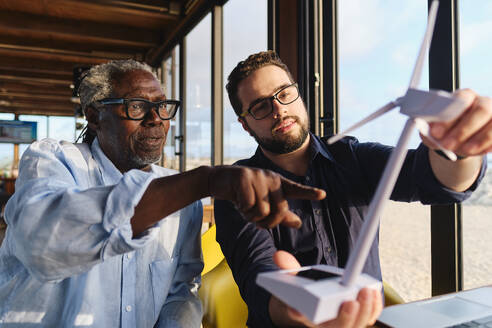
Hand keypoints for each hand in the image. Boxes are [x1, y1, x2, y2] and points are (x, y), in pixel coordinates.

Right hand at [208, 166, 325, 227]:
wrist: (219, 181)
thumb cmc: (243, 194)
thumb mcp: (262, 204)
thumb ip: (280, 214)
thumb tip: (298, 223)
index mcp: (278, 183)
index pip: (296, 189)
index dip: (309, 192)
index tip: (323, 194)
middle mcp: (270, 178)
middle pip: (279, 209)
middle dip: (267, 222)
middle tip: (254, 219)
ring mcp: (257, 176)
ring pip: (262, 211)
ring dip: (251, 216)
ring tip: (244, 206)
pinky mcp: (244, 178)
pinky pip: (248, 205)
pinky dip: (241, 209)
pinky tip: (236, 201)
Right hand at [269, 251, 381, 327]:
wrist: (313, 303)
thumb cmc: (303, 292)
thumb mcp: (291, 281)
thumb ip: (288, 268)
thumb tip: (279, 256)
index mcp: (309, 317)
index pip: (308, 319)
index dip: (303, 316)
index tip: (300, 310)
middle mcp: (328, 325)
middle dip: (347, 317)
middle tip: (352, 301)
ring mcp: (345, 322)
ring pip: (357, 325)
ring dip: (365, 311)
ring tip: (366, 291)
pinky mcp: (359, 316)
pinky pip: (370, 317)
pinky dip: (374, 307)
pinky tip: (373, 292)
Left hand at [425, 89, 491, 156]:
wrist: (457, 140)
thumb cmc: (445, 130)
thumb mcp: (434, 128)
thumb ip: (429, 128)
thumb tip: (427, 131)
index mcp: (464, 97)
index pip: (461, 99)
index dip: (449, 117)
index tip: (435, 133)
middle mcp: (483, 102)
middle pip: (481, 110)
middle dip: (463, 130)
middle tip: (447, 145)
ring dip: (479, 139)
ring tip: (463, 151)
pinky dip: (487, 146)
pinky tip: (475, 152)